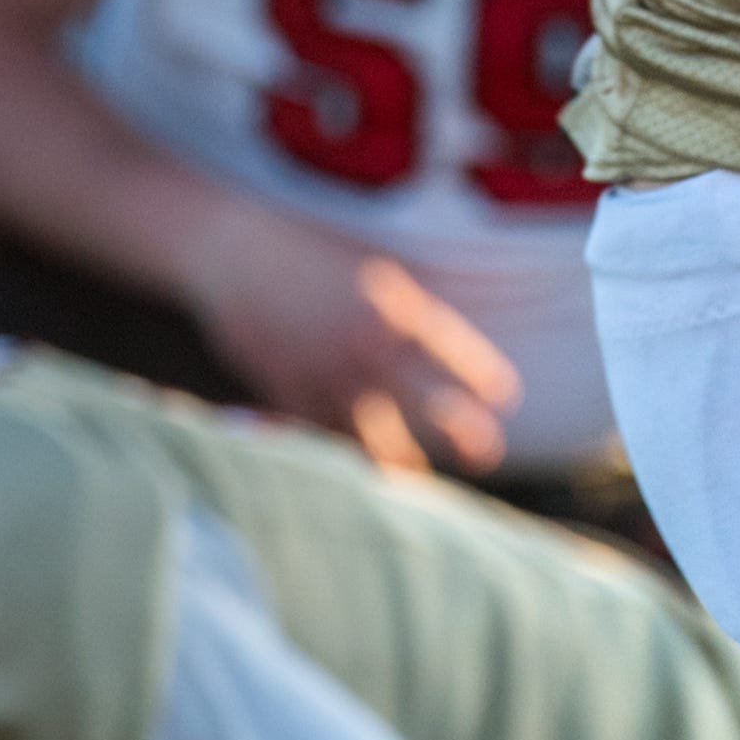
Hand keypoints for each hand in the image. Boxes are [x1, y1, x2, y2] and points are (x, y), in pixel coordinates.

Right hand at [186, 208, 519, 472]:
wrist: (235, 254)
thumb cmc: (311, 256)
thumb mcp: (373, 275)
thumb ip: (407, 315)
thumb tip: (439, 353)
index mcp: (392, 308)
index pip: (449, 347)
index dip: (478, 374)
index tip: (505, 398)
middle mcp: (363, 344)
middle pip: (422, 400)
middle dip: (460, 431)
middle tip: (488, 455)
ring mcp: (322, 371)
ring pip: (369, 433)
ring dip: (397, 461)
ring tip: (418, 485)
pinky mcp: (284, 389)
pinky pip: (319, 434)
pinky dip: (339, 456)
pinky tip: (353, 477)